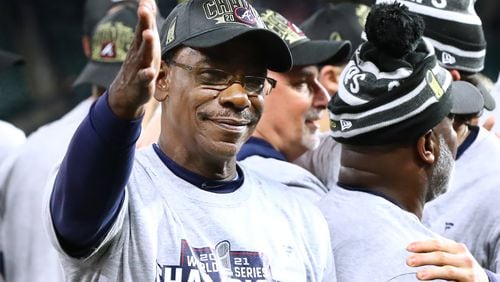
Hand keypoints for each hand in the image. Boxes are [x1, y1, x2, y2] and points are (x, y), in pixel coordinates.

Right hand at [108, 0, 160, 119]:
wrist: (125, 95)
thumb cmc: (140, 65)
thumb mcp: (144, 44)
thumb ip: (147, 24)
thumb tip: (148, 2)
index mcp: (141, 44)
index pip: (143, 25)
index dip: (146, 12)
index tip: (146, 0)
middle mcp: (139, 54)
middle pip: (141, 36)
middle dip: (143, 22)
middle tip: (144, 9)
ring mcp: (139, 68)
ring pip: (143, 55)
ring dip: (146, 45)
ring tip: (149, 34)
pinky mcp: (141, 84)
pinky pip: (144, 79)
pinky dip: (147, 75)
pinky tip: (150, 72)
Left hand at [406, 238, 488, 280]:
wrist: (480, 280)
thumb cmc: (459, 265)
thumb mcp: (452, 254)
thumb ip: (438, 249)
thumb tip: (412, 246)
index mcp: (457, 247)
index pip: (437, 244)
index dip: (422, 245)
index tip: (408, 248)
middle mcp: (464, 258)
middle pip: (440, 256)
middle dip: (423, 258)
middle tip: (408, 261)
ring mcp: (468, 271)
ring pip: (447, 271)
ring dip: (432, 272)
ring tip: (418, 275)